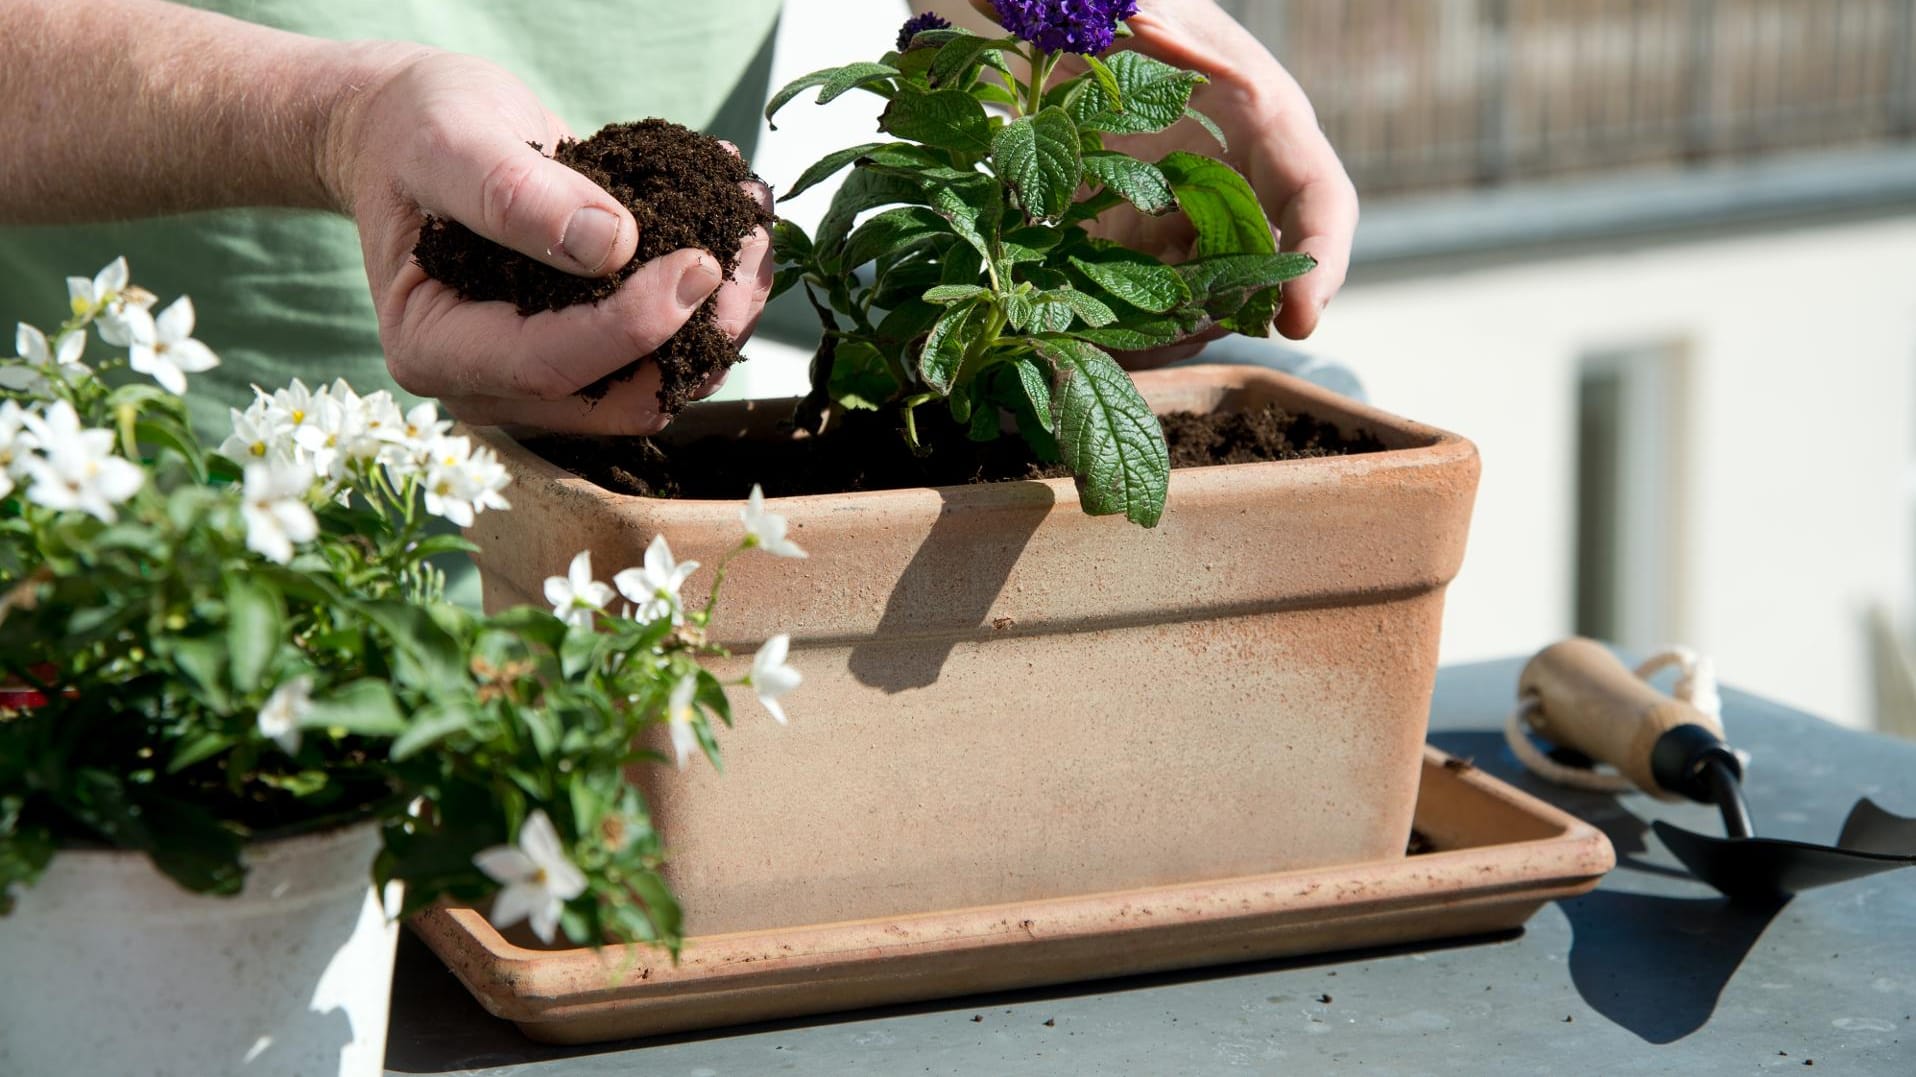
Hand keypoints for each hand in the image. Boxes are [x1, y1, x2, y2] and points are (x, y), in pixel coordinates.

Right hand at [323, 48, 773, 433]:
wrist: (415, 132)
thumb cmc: (416, 131)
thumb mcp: (447, 140)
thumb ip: (512, 193)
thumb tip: (610, 246)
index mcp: (435, 350)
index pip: (549, 367)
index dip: (630, 327)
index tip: (696, 265)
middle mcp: (493, 384)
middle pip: (620, 397)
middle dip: (698, 334)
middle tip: (749, 249)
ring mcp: (545, 377)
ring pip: (660, 384)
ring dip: (720, 320)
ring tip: (753, 232)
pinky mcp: (590, 353)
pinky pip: (666, 353)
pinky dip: (710, 301)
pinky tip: (734, 229)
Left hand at [956, 0, 1356, 362]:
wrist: (1079, 18)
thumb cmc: (1121, 4)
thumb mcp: (1145, 6)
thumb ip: (1154, 20)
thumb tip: (1142, 22)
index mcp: (1263, 122)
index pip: (1319, 202)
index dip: (1320, 264)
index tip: (1300, 319)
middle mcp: (1237, 181)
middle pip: (1263, 272)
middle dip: (1229, 317)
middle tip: (1174, 335)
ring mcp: (1186, 216)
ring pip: (1202, 297)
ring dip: (1170, 328)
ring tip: (1121, 339)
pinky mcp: (1133, 238)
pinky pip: (1141, 297)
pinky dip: (1124, 323)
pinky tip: (1089, 329)